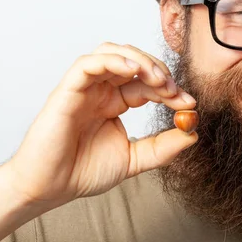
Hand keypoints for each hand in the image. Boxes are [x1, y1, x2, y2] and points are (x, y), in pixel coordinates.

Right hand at [4, 42, 197, 209]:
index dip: (170, 88)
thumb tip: (192, 133)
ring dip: (140, 60)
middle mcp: (101, 90)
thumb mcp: (134, 159)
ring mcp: (84, 88)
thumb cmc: (82, 172)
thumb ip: (163, 147)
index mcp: (115, 102)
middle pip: (134, 62)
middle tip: (175, 91)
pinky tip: (133, 70)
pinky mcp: (67, 90)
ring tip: (158, 79)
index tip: (190, 103)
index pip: (147, 83)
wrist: (49, 189)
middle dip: (160, 71)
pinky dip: (112, 60)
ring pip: (112, 53)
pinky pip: (88, 64)